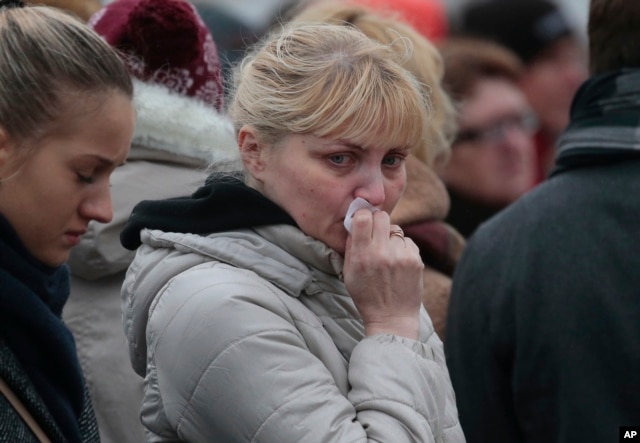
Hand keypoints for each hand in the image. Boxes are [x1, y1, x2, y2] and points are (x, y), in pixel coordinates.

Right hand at [343, 209, 422, 339]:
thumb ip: (351, 246)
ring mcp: (401, 256)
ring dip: (390, 238)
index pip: (362, 218)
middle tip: (376, 233)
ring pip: (396, 229)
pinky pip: (407, 241)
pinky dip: (402, 248)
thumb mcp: (349, 273)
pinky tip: (398, 263)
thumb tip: (354, 221)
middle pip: (382, 216)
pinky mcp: (415, 260)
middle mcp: (381, 253)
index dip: (362, 216)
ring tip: (387, 255)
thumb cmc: (366, 296)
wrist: (391, 318)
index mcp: (362, 256)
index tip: (363, 221)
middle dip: (377, 221)